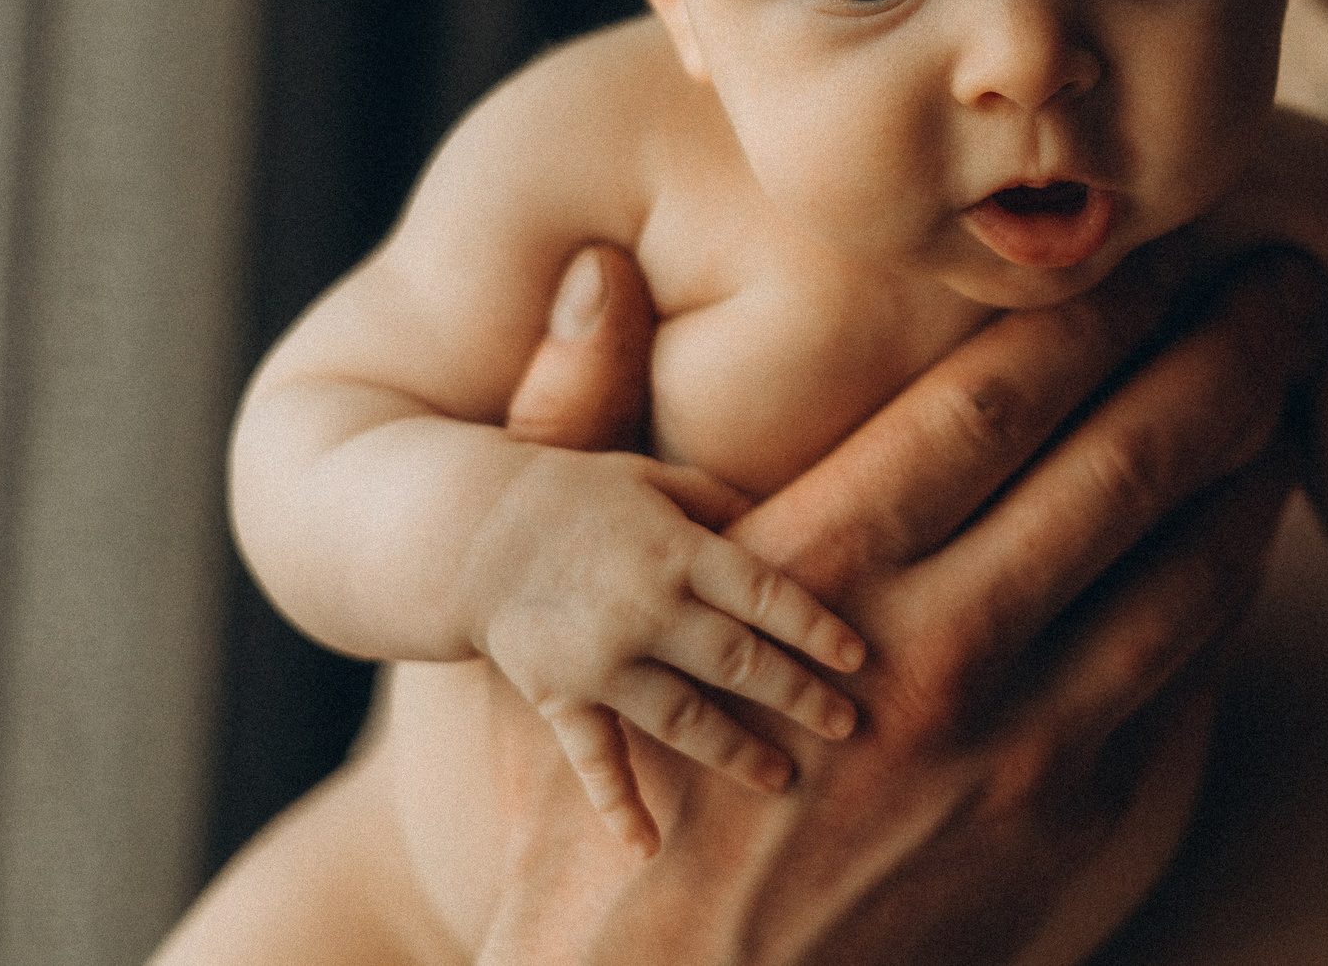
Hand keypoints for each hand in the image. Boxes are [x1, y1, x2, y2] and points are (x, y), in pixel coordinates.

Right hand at [457, 444, 864, 854]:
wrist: (469, 533)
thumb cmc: (579, 495)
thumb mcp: (654, 479)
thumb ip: (718, 502)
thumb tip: (784, 518)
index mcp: (675, 550)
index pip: (762, 593)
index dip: (813, 627)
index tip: (858, 658)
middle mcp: (643, 608)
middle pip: (736, 661)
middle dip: (796, 695)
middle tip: (845, 725)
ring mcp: (599, 658)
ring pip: (681, 717)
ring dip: (734, 751)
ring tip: (781, 778)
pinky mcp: (558, 695)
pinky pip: (593, 758)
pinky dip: (617, 805)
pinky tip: (646, 847)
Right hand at [480, 241, 1327, 965]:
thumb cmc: (606, 816)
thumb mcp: (556, 614)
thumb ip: (576, 423)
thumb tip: (595, 265)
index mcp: (819, 575)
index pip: (996, 397)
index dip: (1098, 304)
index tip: (1162, 239)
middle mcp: (937, 650)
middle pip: (1124, 461)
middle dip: (1225, 350)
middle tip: (1291, 277)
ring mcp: (1019, 748)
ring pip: (1182, 567)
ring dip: (1252, 459)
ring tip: (1293, 377)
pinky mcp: (1070, 825)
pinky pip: (1183, 673)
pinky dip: (1230, 581)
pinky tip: (1250, 519)